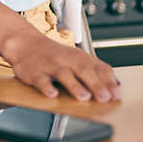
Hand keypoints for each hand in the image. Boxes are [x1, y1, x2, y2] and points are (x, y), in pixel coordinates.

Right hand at [0, 0, 120, 101]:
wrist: (25, 43)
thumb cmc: (55, 55)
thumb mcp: (76, 59)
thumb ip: (95, 71)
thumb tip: (117, 86)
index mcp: (79, 57)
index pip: (98, 67)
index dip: (109, 82)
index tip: (117, 95)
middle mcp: (66, 59)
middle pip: (84, 70)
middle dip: (96, 84)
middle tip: (105, 98)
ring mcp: (50, 65)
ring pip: (64, 74)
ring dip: (75, 85)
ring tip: (84, 97)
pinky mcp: (34, 72)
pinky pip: (41, 80)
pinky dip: (46, 87)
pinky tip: (52, 94)